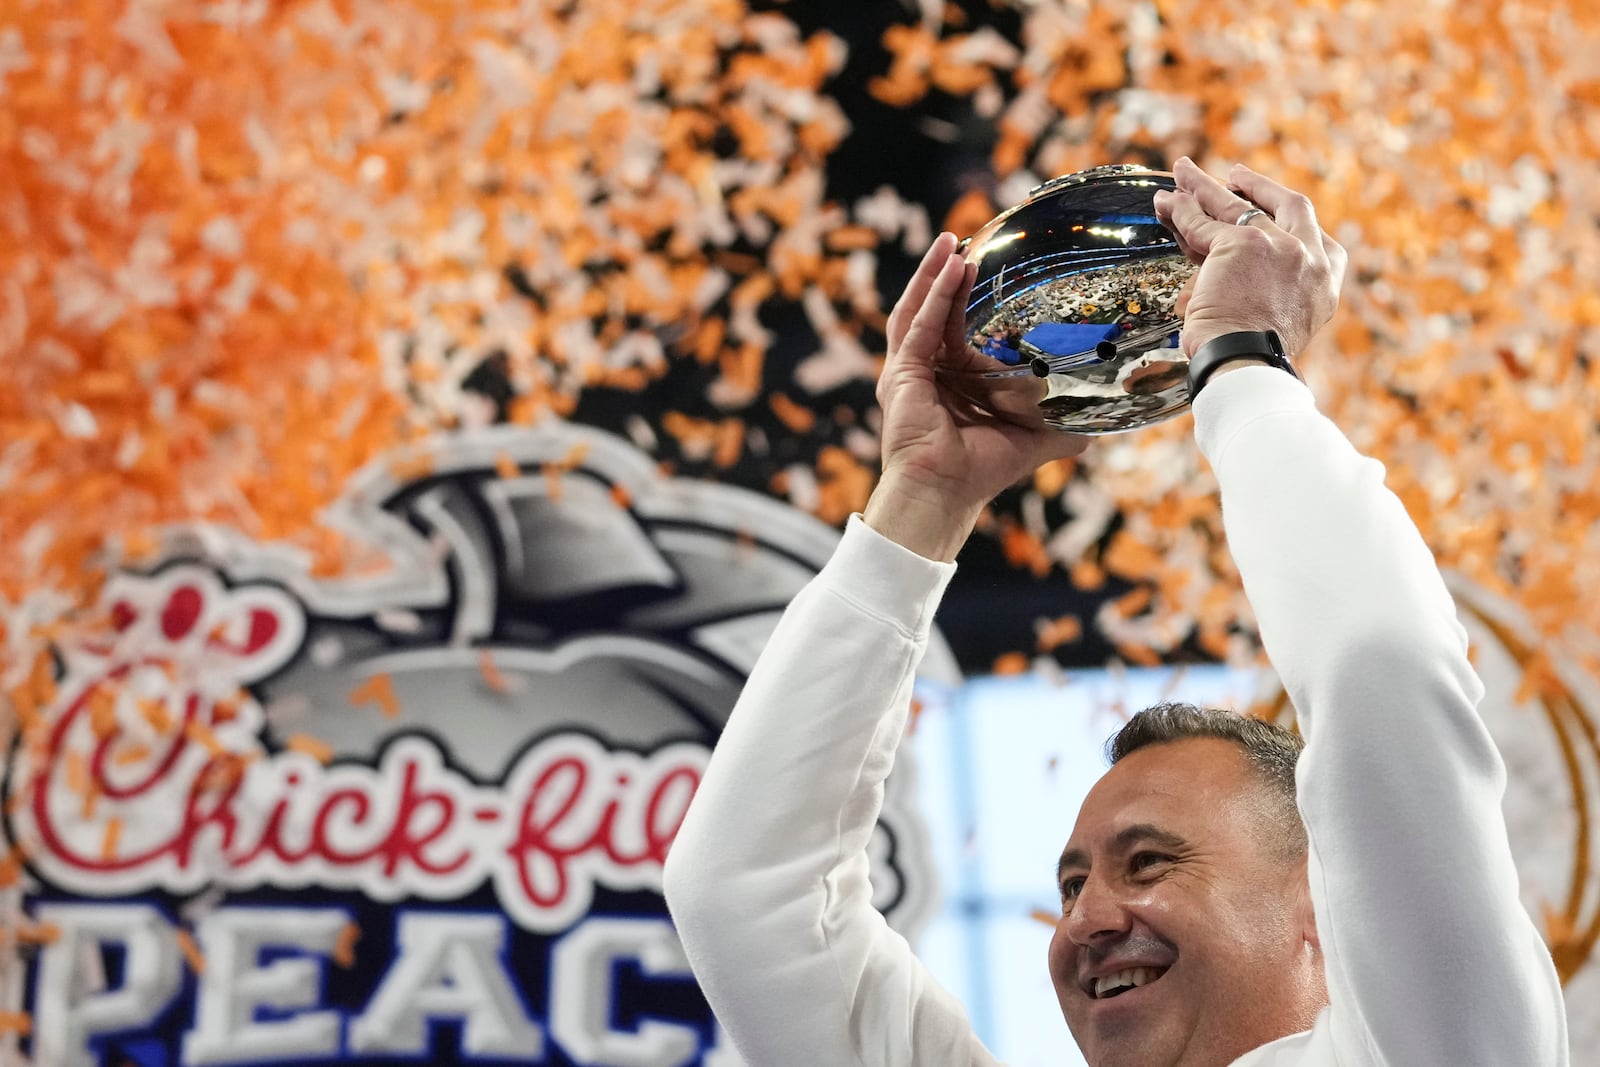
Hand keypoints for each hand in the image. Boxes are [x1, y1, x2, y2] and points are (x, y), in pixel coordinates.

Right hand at [866, 233, 1087, 561]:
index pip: (951, 328)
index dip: (960, 297)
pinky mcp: (901, 374)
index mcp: (948, 380)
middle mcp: (924, 371)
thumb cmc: (981, 471)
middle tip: (962, 242)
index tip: (980, 266)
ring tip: (951, 243)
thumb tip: (1101, 427)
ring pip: (919, 310)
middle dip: (944, 275)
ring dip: (934, 275)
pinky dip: (935, 295)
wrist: (946, 495)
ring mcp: (908, 371)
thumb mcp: (1033, 439)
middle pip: (930, 310)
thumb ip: (1061, 427)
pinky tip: (951, 268)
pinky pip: (920, 325)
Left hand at [1153, 158, 1346, 357]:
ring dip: (1205, 187)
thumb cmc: (1253, 355)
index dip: (1282, 213)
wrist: (1247, 363)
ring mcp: (1279, 246)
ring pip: (1236, 206)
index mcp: (1326, 279)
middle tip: (1234, 175)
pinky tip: (1167, 202)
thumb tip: (1217, 269)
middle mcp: (1310, 257)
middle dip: (1258, 186)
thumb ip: (1268, 289)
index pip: (1306, 233)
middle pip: (1285, 204)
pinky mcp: (1242, 244)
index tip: (1264, 202)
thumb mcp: (1277, 319)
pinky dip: (1182, 212)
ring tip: (1182, 171)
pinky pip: (1204, 223)